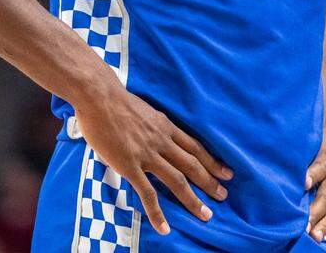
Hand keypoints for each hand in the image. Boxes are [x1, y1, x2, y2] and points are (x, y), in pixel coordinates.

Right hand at [73, 82, 232, 234]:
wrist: (100, 97)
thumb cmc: (116, 102)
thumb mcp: (144, 112)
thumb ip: (151, 127)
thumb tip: (150, 136)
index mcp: (166, 127)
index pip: (195, 147)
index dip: (212, 161)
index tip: (226, 172)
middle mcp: (162, 141)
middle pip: (193, 164)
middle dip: (210, 181)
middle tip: (223, 195)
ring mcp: (148, 154)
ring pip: (177, 180)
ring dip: (193, 199)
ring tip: (206, 214)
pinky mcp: (130, 166)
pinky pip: (147, 193)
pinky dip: (157, 212)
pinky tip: (164, 227)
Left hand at [305, 120, 325, 250]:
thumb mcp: (316, 140)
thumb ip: (299, 153)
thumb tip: (271, 158)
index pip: (319, 169)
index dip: (311, 176)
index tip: (303, 183)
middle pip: (325, 197)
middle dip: (315, 212)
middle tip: (303, 226)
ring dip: (324, 226)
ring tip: (314, 238)